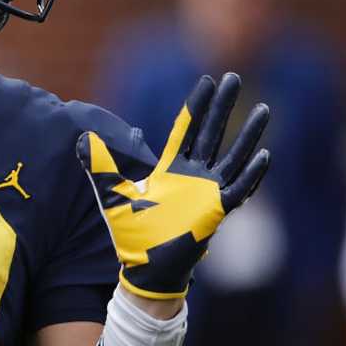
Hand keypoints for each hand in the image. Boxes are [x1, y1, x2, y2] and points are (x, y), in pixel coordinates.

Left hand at [77, 73, 270, 298]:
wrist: (146, 268)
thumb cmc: (133, 233)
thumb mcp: (113, 192)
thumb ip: (101, 165)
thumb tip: (81, 140)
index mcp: (171, 169)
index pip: (187, 128)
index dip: (196, 105)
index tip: (206, 80)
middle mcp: (193, 176)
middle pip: (212, 132)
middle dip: (223, 106)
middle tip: (235, 78)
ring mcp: (208, 192)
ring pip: (233, 155)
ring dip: (248, 134)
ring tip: (263, 109)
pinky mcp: (217, 211)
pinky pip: (240, 188)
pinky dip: (253, 173)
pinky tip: (264, 155)